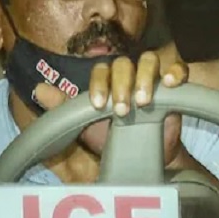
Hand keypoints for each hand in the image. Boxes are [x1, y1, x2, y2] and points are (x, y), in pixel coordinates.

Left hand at [33, 50, 188, 164]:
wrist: (142, 157)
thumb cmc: (112, 138)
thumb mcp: (85, 124)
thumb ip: (63, 106)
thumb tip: (39, 88)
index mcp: (107, 80)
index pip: (101, 69)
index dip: (99, 84)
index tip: (99, 106)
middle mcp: (130, 74)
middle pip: (124, 63)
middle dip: (121, 85)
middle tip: (122, 111)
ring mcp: (153, 78)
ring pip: (149, 60)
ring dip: (145, 78)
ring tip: (143, 102)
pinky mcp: (175, 86)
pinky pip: (179, 68)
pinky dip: (176, 71)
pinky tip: (170, 83)